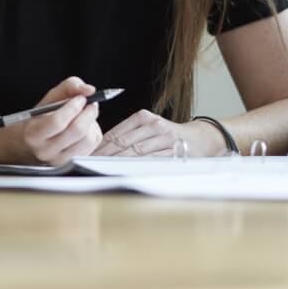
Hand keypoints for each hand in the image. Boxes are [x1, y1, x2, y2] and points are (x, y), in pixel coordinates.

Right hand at [21, 77, 102, 166]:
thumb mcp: (49, 99)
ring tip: (85, 115)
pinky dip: (93, 132)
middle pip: (77, 131)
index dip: (73, 107)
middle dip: (89, 112)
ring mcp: (60, 161)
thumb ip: (68, 87)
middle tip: (91, 102)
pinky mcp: (73, 163)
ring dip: (92, 122)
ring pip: (88, 139)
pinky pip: (93, 145)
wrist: (31, 143)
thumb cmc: (41, 118)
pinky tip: (85, 127)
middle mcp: (46, 151)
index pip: (57, 122)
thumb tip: (88, 90)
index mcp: (34, 134)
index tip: (80, 98)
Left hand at [95, 111, 224, 157]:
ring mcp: (164, 138)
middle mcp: (154, 124)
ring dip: (117, 162)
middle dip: (104, 155)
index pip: (116, 132)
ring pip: (135, 152)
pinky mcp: (173, 151)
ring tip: (103, 169)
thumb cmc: (168, 135)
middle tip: (89, 164)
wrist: (200, 138)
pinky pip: (151, 160)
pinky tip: (126, 171)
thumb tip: (101, 147)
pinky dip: (136, 166)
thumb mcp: (149, 127)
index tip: (87, 154)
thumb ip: (129, 134)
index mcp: (144, 117)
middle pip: (123, 142)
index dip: (100, 145)